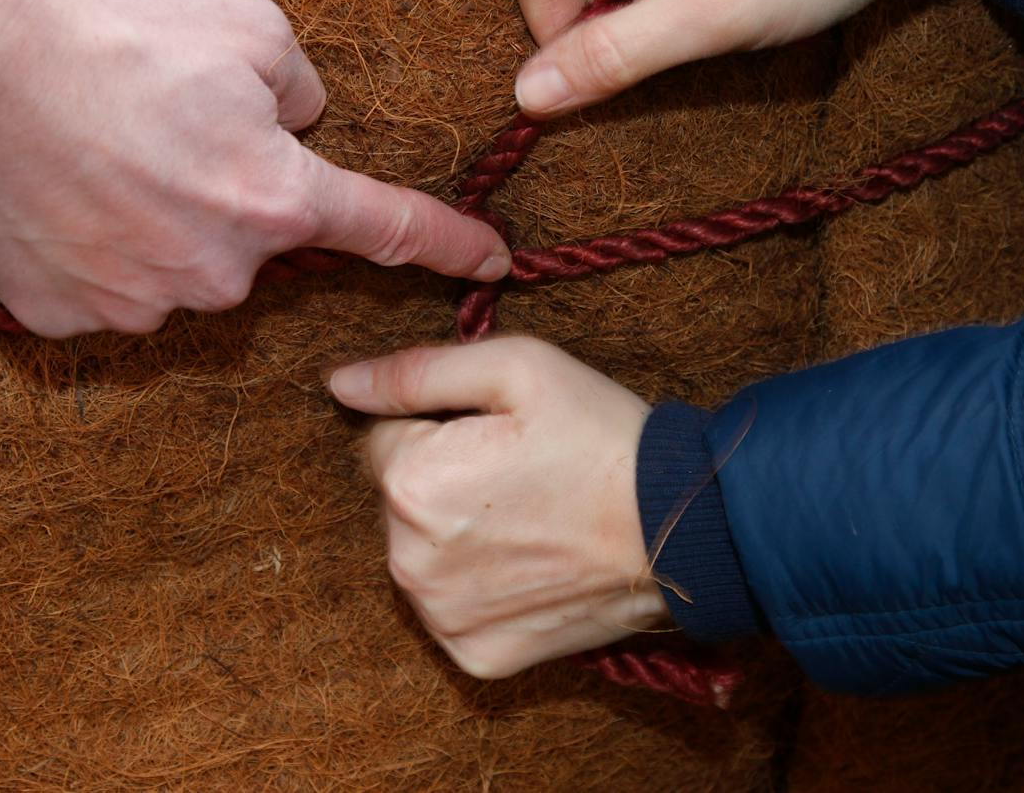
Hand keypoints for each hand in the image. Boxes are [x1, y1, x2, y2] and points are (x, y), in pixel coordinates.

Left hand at [330, 338, 668, 678]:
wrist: (683, 529)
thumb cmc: (601, 437)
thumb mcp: (516, 368)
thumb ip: (415, 372)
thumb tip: (340, 382)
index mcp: (408, 482)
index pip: (384, 437)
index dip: (441, 425)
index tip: (498, 433)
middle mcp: (408, 560)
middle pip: (398, 500)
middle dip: (441, 480)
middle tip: (519, 473)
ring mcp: (441, 616)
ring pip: (421, 554)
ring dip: (457, 534)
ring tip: (530, 517)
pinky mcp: (475, 655)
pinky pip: (453, 607)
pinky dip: (481, 587)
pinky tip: (531, 564)